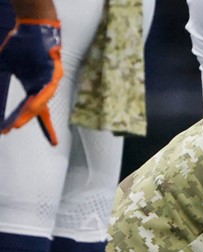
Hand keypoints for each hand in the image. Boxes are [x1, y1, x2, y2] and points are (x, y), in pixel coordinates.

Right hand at [0, 18, 61, 144]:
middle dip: (23, 119)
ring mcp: (51, 81)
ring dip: (31, 111)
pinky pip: (48, 88)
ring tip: (19, 122)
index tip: (7, 130)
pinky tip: (34, 105)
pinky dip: (41, 97)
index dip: (17, 118)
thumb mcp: (4, 64)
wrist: (33, 29)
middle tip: (11, 128)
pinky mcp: (55, 72)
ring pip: (42, 100)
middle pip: (35, 109)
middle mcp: (43, 87)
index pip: (27, 108)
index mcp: (33, 87)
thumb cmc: (20, 46)